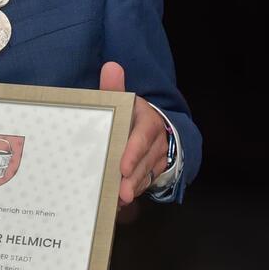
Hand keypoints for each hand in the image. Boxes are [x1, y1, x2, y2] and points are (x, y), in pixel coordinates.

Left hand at [100, 62, 169, 206]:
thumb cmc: (128, 113)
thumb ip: (114, 87)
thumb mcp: (122, 99)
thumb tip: (111, 67)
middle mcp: (157, 140)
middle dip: (132, 178)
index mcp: (148, 120)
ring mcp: (158, 157)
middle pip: (145, 161)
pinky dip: (134, 191)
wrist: (148, 125)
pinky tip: (119, 202)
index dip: (134, 152)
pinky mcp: (154, 170)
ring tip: (118, 200)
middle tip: (119, 192)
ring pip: (146, 175)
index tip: (122, 166)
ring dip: (133, 188)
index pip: (143, 137)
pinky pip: (146, 183)